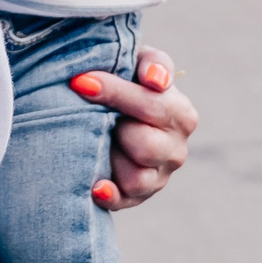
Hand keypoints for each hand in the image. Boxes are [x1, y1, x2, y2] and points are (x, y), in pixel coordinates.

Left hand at [74, 45, 198, 209]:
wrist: (110, 111)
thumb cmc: (126, 81)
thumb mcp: (140, 62)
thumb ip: (153, 62)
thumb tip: (155, 80)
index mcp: (181, 114)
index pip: (153, 105)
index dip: (115, 93)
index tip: (80, 82)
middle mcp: (175, 149)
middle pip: (146, 145)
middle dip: (114, 127)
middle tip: (87, 113)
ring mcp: (158, 177)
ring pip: (137, 178)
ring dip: (111, 159)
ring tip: (97, 141)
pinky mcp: (138, 196)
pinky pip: (125, 200)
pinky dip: (110, 194)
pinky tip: (95, 186)